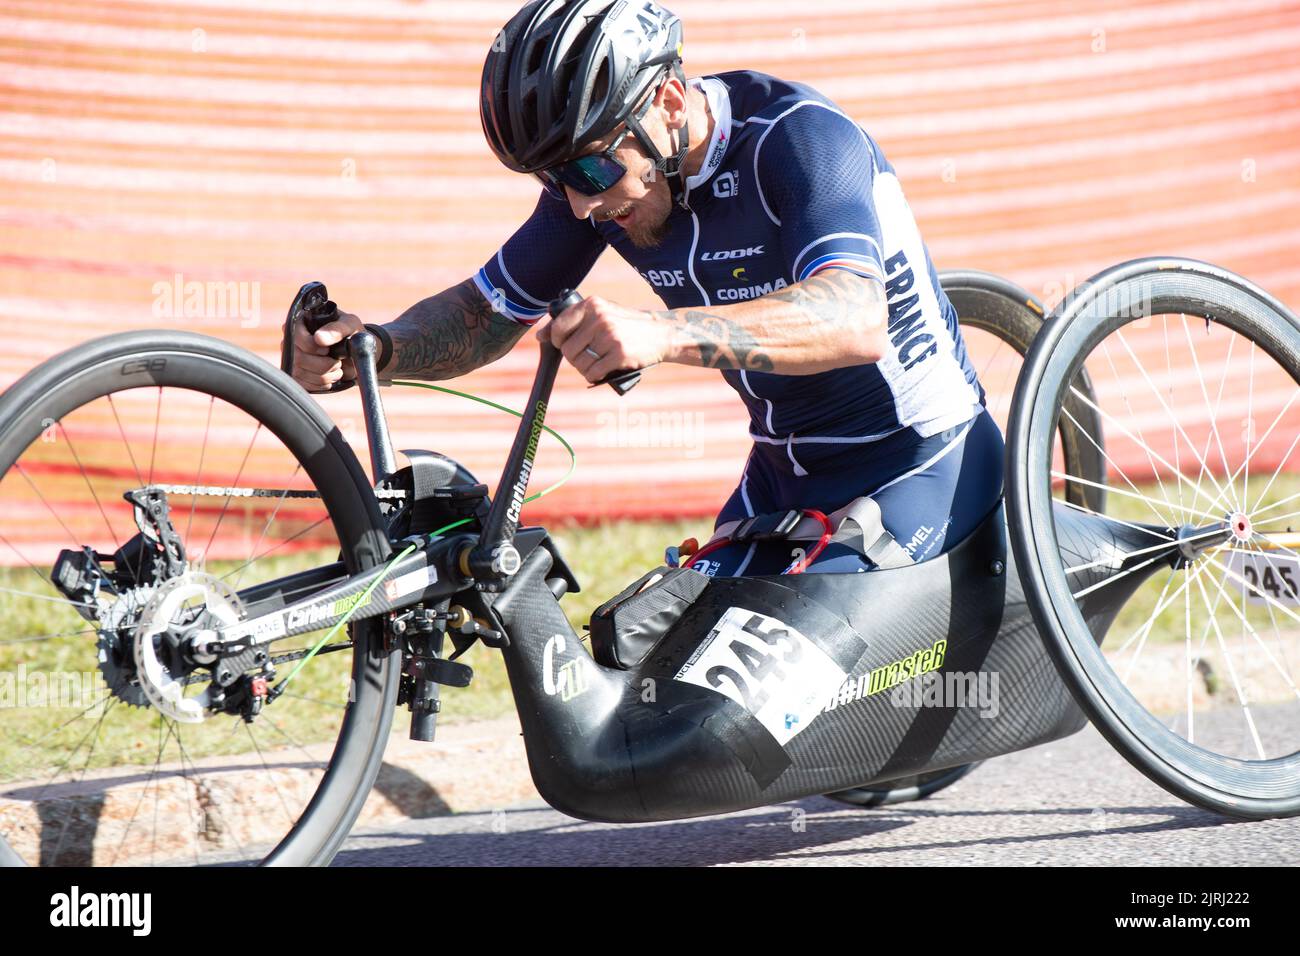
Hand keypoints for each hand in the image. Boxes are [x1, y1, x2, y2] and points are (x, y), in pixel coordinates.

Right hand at [286, 308, 363, 391]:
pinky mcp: (297, 375)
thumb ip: (337, 329)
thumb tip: (319, 338)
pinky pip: (304, 385)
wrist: (354, 354)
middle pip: (299, 359)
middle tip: (337, 362)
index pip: (296, 337)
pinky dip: (322, 384)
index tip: (328, 350)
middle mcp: (291, 340)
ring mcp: (292, 359)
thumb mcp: (350, 325)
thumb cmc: (351, 334)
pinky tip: (330, 376)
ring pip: (302, 373)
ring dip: (325, 376)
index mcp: (300, 323)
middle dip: (324, 365)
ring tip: (336, 368)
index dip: (313, 347)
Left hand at [535, 295, 671, 383]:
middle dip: (574, 358)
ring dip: (585, 369)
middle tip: (587, 356)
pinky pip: (593, 373)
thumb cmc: (626, 325)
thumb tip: (539, 336)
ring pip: (580, 363)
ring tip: (597, 363)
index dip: (559, 341)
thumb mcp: (601, 313)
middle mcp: (600, 318)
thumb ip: (572, 321)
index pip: (559, 327)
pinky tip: (603, 370)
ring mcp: (610, 336)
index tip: (568, 344)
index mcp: (592, 304)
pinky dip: (594, 376)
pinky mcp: (619, 354)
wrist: (661, 334)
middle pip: (568, 349)